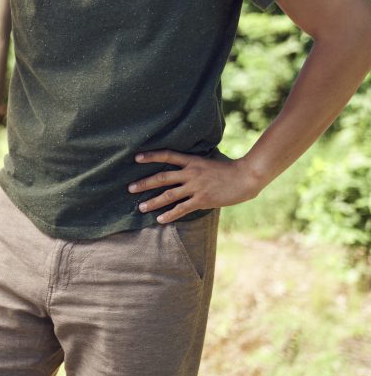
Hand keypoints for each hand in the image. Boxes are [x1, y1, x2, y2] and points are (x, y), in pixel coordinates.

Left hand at [130, 150, 265, 222]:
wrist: (245, 177)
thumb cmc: (229, 168)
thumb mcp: (209, 160)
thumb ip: (195, 164)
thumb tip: (185, 165)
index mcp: (192, 161)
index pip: (167, 156)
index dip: (151, 156)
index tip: (136, 158)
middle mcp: (190, 173)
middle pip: (162, 177)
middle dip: (144, 183)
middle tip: (130, 188)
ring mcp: (195, 187)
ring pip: (168, 195)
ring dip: (153, 201)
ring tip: (140, 207)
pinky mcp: (202, 200)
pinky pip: (182, 208)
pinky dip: (170, 214)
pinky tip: (159, 219)